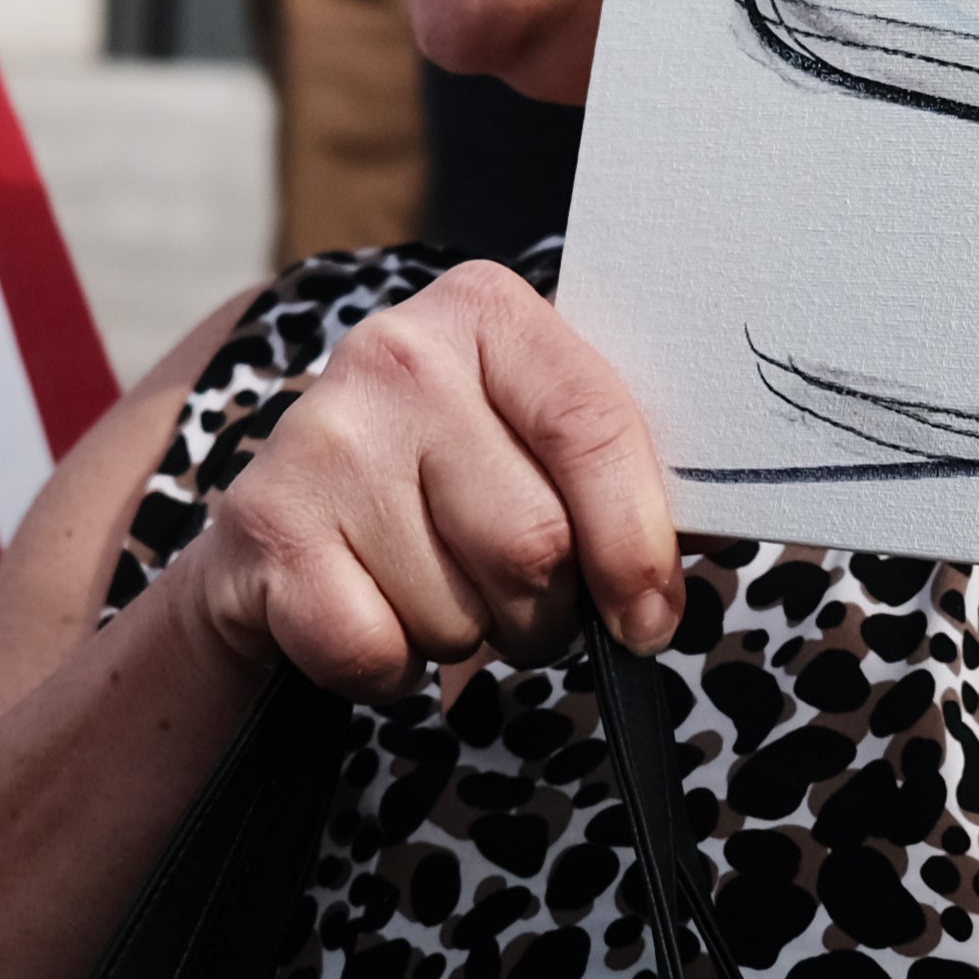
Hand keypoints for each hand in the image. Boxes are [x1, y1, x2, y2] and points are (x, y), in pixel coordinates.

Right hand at [165, 262, 682, 700]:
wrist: (280, 530)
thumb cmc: (445, 490)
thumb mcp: (531, 445)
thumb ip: (620, 473)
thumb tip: (713, 538)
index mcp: (485, 310)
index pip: (594, 424)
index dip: (636, 543)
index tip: (648, 614)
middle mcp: (396, 350)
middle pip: (535, 541)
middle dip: (541, 607)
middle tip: (512, 594)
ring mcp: (322, 436)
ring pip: (458, 611)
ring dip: (462, 635)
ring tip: (427, 584)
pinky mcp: (265, 528)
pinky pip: (375, 650)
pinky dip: (386, 668)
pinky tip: (367, 609)